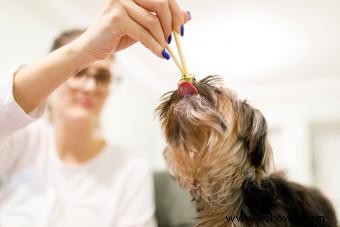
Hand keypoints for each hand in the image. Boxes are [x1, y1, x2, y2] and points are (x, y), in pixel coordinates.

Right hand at [75, 0, 190, 62]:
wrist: (92, 48)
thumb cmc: (116, 36)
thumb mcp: (143, 26)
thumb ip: (162, 19)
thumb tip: (187, 15)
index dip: (176, 12)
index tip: (180, 30)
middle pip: (161, 4)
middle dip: (172, 24)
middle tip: (173, 40)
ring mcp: (120, 3)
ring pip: (153, 21)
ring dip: (162, 39)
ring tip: (164, 50)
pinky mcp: (116, 18)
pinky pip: (143, 34)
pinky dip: (154, 46)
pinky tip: (160, 54)